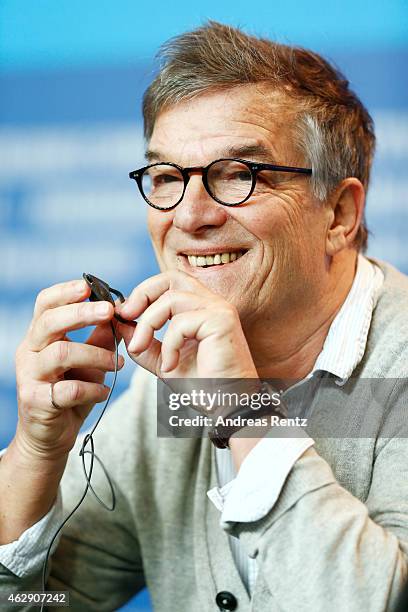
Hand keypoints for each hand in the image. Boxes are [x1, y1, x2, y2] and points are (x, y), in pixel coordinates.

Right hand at [14, 279, 123, 459]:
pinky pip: (67, 390)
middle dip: (81, 313)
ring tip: (118, 364)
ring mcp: (29, 377)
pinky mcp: (36, 402)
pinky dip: (93, 389)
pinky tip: (105, 391)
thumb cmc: (70, 392)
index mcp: (40, 337)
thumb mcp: (88, 361)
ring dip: (97, 355)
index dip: (64, 292)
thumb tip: (119, 310)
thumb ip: (99, 337)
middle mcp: (29, 352)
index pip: (45, 304)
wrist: (51, 436)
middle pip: (49, 323)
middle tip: (109, 311)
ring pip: (62, 353)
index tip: (88, 286)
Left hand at [115, 270, 257, 379]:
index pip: (170, 282)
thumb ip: (144, 342)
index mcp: (201, 307)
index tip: (124, 314)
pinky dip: (168, 345)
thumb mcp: (163, 361)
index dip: (144, 292)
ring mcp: (219, 310)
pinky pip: (181, 323)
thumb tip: (120, 323)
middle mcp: (212, 303)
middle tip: (125, 315)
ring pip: (170, 300)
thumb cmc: (203, 385)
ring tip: (140, 349)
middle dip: (143, 293)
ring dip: (147, 325)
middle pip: (172, 278)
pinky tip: (170, 366)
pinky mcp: (221, 322)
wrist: (227, 405)